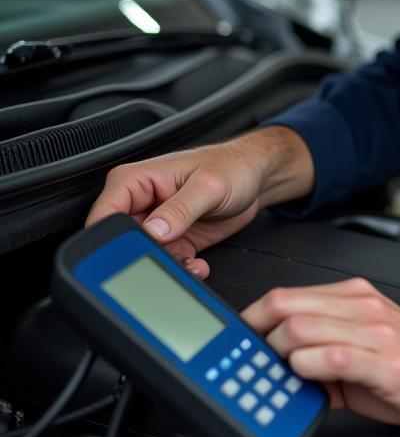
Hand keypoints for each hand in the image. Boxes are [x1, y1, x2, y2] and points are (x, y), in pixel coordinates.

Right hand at [85, 126, 313, 277]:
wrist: (256, 177)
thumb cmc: (232, 167)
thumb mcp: (208, 186)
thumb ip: (180, 209)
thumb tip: (154, 230)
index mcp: (135, 180)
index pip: (105, 214)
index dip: (114, 237)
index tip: (136, 251)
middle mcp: (141, 202)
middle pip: (123, 240)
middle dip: (144, 256)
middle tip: (168, 260)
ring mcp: (157, 223)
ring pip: (145, 256)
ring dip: (166, 266)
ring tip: (190, 265)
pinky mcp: (173, 240)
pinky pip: (166, 262)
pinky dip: (181, 269)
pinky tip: (198, 266)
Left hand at [242, 278, 399, 431]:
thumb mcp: (366, 351)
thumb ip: (324, 352)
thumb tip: (279, 367)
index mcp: (356, 298)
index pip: (287, 295)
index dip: (251, 317)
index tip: (236, 339)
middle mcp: (363, 307)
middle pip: (285, 306)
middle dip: (256, 336)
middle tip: (248, 361)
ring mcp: (376, 332)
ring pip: (302, 329)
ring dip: (278, 355)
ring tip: (276, 374)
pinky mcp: (387, 362)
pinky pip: (333, 357)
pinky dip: (308, 367)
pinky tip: (305, 379)